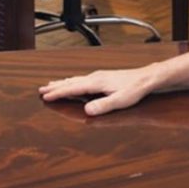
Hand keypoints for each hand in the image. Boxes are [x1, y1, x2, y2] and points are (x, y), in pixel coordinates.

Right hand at [39, 66, 160, 115]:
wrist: (147, 78)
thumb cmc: (135, 89)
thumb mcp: (120, 101)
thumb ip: (103, 106)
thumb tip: (87, 111)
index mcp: (96, 83)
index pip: (72, 88)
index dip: (58, 93)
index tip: (45, 96)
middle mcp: (95, 77)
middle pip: (70, 82)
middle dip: (55, 87)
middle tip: (41, 90)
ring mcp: (98, 76)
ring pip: (75, 79)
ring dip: (62, 83)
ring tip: (51, 84)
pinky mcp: (102, 77)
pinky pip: (81, 79)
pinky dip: (72, 81)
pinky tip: (73, 82)